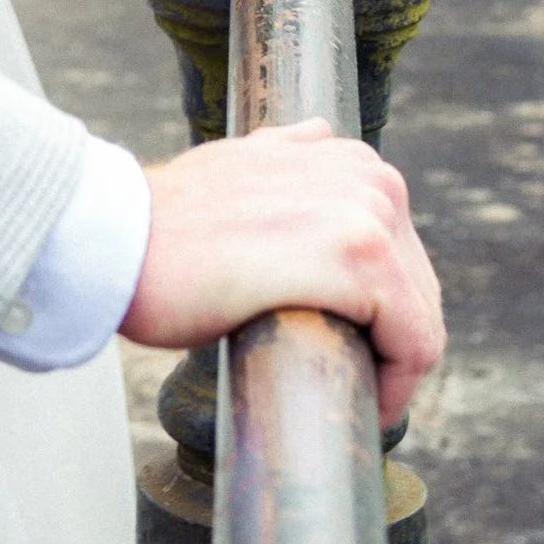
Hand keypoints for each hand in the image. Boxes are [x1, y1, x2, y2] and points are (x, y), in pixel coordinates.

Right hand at [125, 120, 444, 422]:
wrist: (121, 240)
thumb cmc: (168, 224)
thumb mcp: (239, 163)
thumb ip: (288, 154)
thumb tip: (315, 138)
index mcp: (347, 156)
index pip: (402, 257)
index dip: (379, 316)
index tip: (346, 350)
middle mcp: (368, 175)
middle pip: (419, 292)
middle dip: (388, 346)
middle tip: (343, 384)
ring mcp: (367, 212)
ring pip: (422, 322)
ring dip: (393, 372)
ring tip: (348, 399)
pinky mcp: (358, 257)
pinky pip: (415, 343)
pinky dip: (396, 388)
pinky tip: (361, 405)